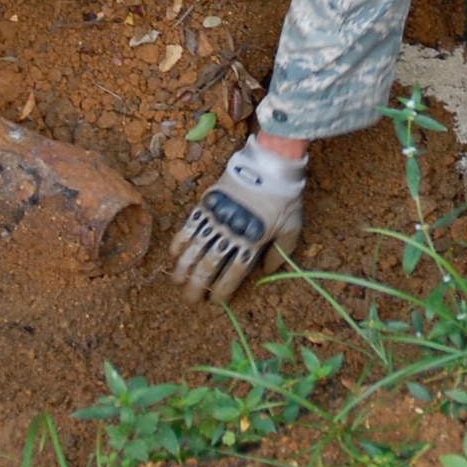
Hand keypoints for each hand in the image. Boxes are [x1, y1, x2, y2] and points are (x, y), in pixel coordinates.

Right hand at [170, 135, 305, 302]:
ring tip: (177, 282)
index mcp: (252, 241)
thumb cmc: (283, 198)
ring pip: (194, 249)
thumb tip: (265, 273)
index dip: (222, 291)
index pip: (233, 274)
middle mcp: (231, 232)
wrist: (270, 164)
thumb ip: (280, 254)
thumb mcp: (292, 228)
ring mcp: (216, 217)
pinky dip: (179, 242)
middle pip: (208, 265)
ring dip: (182, 268)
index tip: (216, 301)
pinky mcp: (207, 203)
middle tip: (190, 300)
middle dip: (196, 286)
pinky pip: (188, 226)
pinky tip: (174, 255)